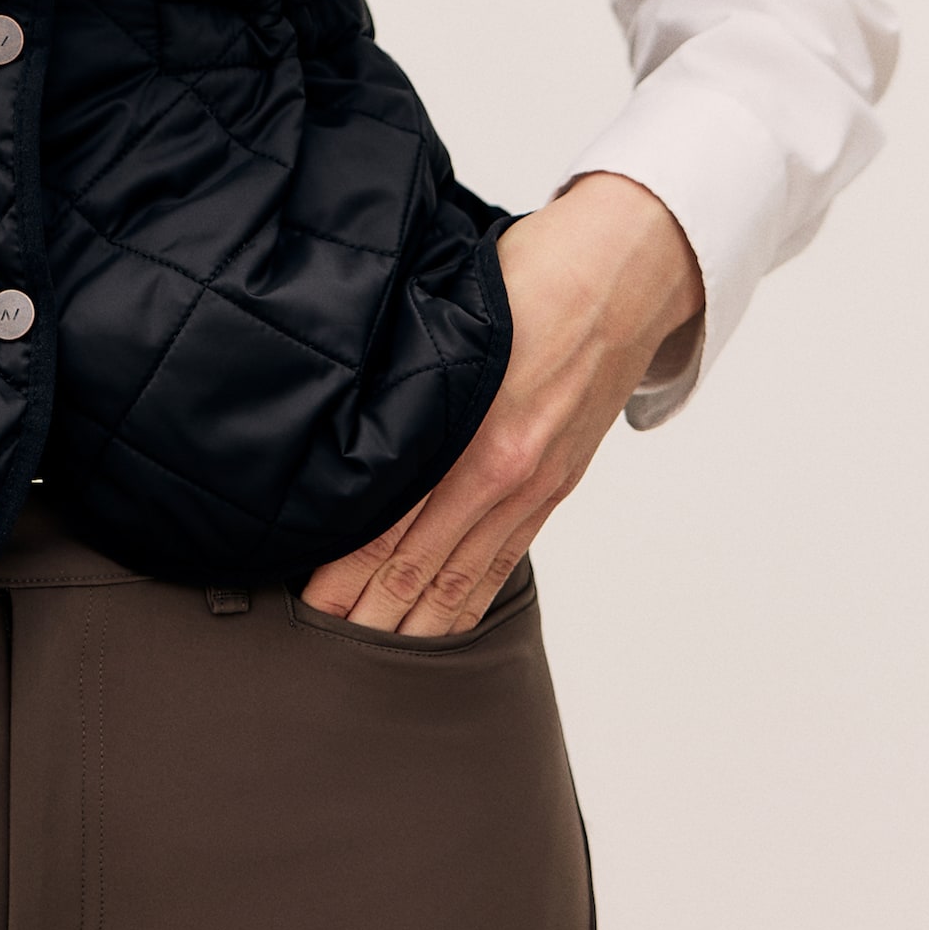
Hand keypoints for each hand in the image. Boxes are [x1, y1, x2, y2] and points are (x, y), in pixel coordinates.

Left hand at [302, 171, 703, 638]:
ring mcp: (534, 483)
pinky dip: (470, 601)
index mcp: (471, 428)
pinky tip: (442, 625)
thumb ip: (402, 371)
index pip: (392, 522)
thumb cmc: (528, 275)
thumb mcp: (449, 311)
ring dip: (416, 622)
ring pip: (463, 577)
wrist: (623, 274)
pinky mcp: (555, 485)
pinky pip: (505, 558)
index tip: (305, 599)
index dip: (346, 570)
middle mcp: (504, 469)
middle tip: (319, 648)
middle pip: (422, 565)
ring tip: (368, 656)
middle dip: (368, 613)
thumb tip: (335, 408)